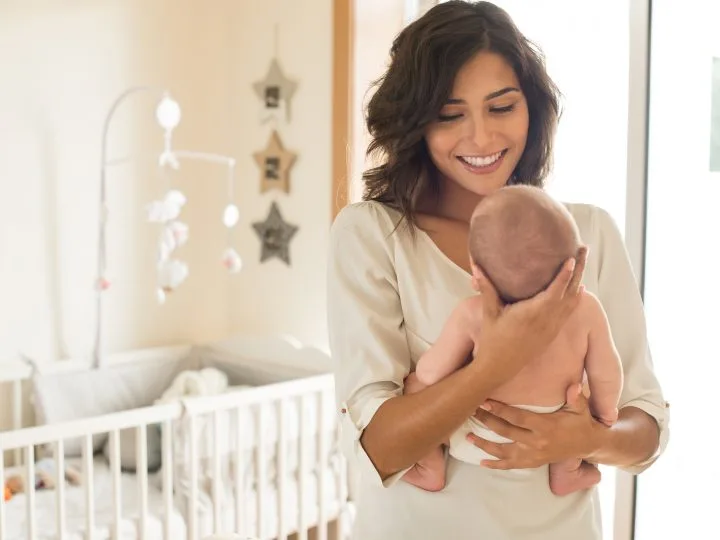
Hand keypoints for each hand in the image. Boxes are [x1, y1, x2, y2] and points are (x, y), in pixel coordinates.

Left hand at [468, 384, 604, 468]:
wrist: (588, 445)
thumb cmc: (581, 422)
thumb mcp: (581, 408)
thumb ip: (575, 397)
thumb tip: (574, 386)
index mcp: (545, 427)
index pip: (517, 418)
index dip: (499, 410)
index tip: (483, 401)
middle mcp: (537, 443)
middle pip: (506, 432)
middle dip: (486, 421)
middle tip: (471, 411)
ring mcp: (533, 455)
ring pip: (504, 451)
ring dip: (484, 444)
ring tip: (469, 436)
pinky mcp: (532, 463)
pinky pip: (511, 465)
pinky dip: (496, 465)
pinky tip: (482, 462)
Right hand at [469, 246, 588, 384]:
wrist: (499, 367)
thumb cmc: (492, 339)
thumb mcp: (489, 312)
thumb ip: (486, 287)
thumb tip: (476, 265)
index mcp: (532, 313)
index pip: (554, 290)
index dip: (565, 273)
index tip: (572, 257)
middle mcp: (546, 320)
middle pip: (570, 291)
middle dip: (579, 269)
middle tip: (585, 249)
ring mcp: (551, 327)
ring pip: (573, 301)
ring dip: (580, 280)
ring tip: (583, 263)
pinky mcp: (552, 333)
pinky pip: (569, 312)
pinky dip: (576, 298)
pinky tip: (580, 289)